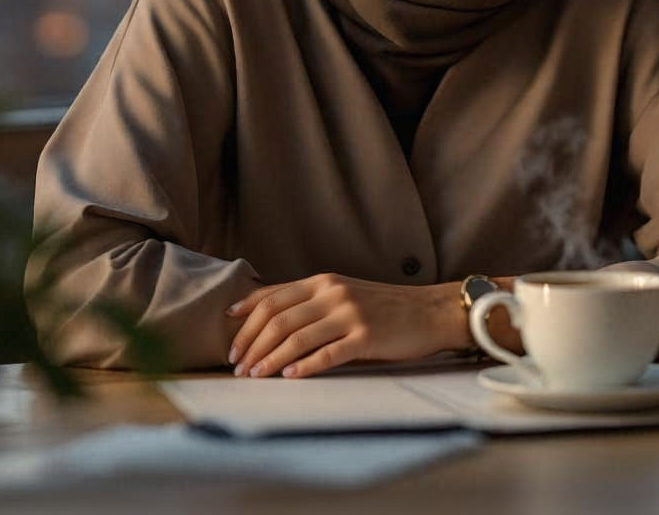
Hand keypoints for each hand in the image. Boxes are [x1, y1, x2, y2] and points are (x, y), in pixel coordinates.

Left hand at [225, 274, 458, 378]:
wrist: (429, 311)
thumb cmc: (385, 308)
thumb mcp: (345, 295)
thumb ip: (313, 302)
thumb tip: (272, 321)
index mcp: (324, 281)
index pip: (274, 296)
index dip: (247, 316)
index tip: (228, 332)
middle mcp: (333, 293)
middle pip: (278, 318)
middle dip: (251, 342)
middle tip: (237, 365)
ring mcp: (350, 314)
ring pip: (296, 337)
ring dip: (269, 359)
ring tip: (254, 376)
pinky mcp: (366, 338)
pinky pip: (327, 354)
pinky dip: (303, 367)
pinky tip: (289, 377)